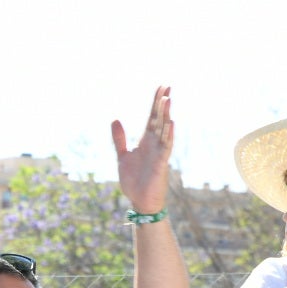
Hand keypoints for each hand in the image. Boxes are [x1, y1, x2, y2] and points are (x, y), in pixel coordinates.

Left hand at [113, 86, 173, 214]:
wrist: (139, 201)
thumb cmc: (133, 180)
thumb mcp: (122, 156)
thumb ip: (120, 138)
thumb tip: (115, 119)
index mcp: (145, 141)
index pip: (151, 117)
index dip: (155, 103)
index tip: (161, 87)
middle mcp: (154, 144)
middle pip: (159, 119)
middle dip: (162, 104)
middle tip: (166, 86)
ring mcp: (159, 152)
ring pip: (164, 130)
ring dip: (166, 115)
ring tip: (168, 99)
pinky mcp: (161, 163)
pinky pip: (166, 147)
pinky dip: (168, 135)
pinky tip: (170, 123)